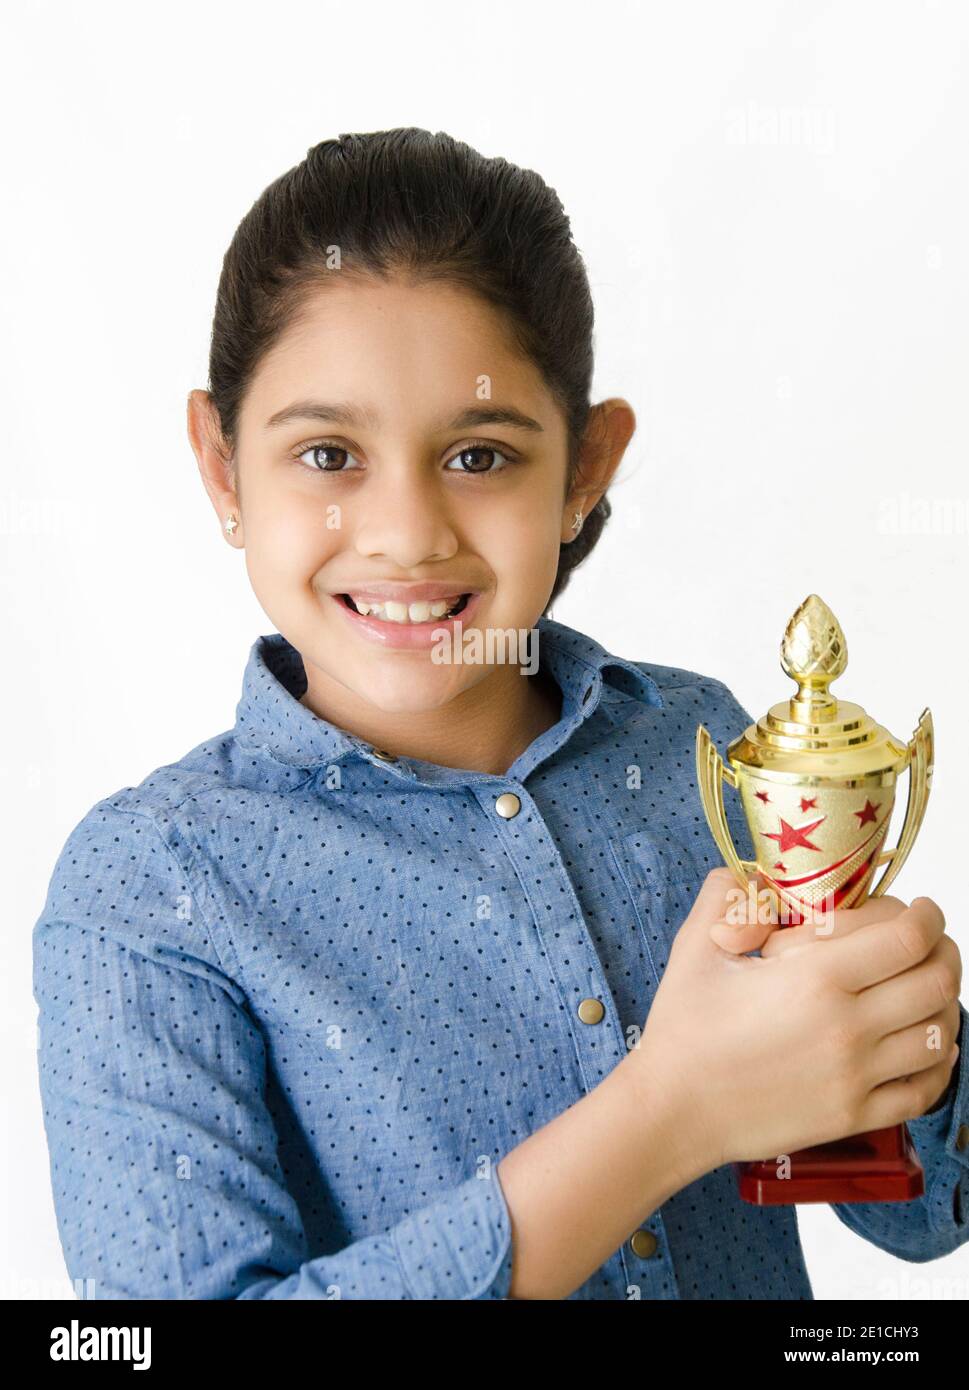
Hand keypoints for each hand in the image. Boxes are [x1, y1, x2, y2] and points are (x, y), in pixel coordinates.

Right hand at [622, 868, 961, 1173]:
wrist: (675, 1109)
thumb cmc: (684, 1029)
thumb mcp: (695, 947)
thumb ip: (728, 896)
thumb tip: (754, 873)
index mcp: (815, 977)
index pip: (906, 937)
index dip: (927, 916)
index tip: (921, 907)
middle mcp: (847, 1026)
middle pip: (935, 981)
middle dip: (944, 951)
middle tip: (931, 941)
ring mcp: (856, 1076)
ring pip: (939, 1033)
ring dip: (945, 1003)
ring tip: (928, 988)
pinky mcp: (854, 1114)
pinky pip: (924, 1089)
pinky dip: (939, 1062)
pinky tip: (928, 1045)